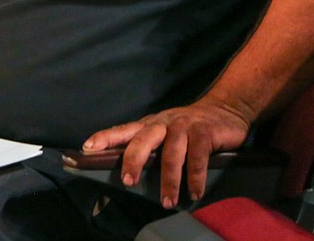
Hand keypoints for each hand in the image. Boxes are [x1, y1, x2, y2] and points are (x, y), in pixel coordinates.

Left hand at [80, 98, 250, 206]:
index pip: (123, 130)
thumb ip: (149, 147)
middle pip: (143, 139)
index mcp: (150, 124)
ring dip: (168, 180)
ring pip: (171, 153)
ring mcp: (183, 126)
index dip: (105, 137)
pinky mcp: (204, 132)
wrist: (226, 109)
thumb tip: (127, 173)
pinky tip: (194, 193)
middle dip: (133, 160)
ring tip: (167, 202)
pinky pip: (197, 156)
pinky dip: (195, 177)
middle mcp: (163, 123)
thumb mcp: (165, 133)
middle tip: (127, 182)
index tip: (87, 148)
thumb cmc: (188, 128)